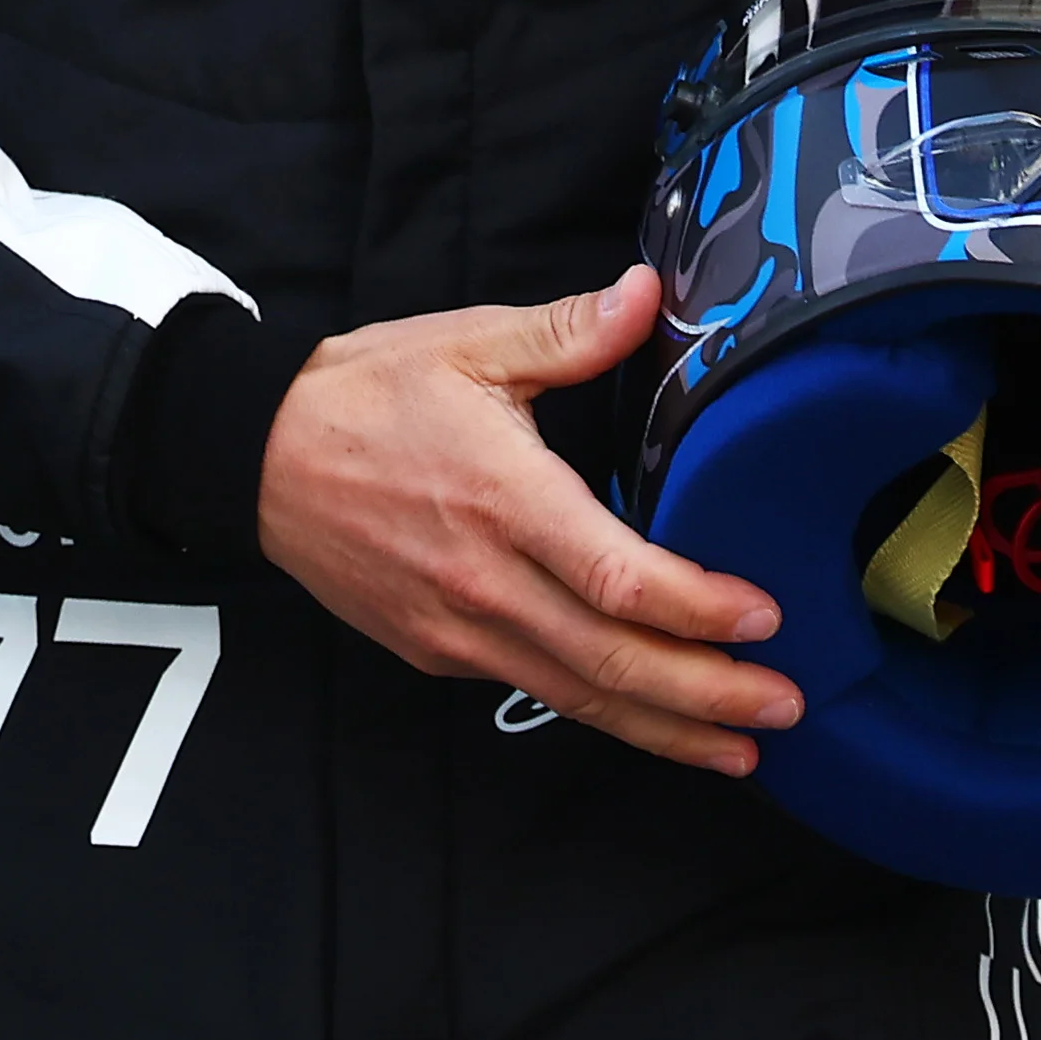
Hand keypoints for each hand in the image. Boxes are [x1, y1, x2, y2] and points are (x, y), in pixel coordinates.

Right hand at [256, 265, 799, 774]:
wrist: (254, 457)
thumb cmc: (364, 394)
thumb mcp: (466, 343)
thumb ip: (567, 330)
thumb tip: (650, 292)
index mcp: (502, 499)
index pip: (619, 579)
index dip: (699, 610)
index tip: (764, 616)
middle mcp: (483, 580)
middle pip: (613, 661)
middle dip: (708, 694)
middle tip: (786, 704)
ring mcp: (457, 626)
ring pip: (578, 695)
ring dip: (667, 728)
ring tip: (742, 747)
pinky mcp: (436, 650)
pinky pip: (533, 686)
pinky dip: (601, 709)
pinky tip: (649, 715)